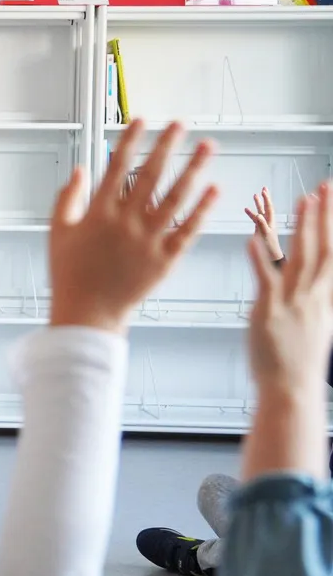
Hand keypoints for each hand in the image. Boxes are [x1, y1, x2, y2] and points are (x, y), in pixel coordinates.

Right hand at [49, 121, 217, 333]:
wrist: (88, 313)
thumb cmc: (69, 275)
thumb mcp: (58, 232)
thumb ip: (67, 198)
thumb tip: (81, 171)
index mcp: (98, 212)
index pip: (117, 167)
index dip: (130, 141)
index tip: (142, 121)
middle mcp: (126, 222)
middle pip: (150, 175)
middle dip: (167, 146)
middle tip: (181, 125)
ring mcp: (148, 240)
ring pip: (176, 197)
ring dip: (193, 169)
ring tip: (207, 148)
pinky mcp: (165, 259)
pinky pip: (188, 230)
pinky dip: (202, 209)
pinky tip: (213, 190)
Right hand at [245, 186, 283, 260]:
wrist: (272, 256)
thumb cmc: (270, 247)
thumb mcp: (265, 235)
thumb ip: (262, 225)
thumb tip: (259, 215)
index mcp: (272, 222)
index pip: (270, 207)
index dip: (267, 199)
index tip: (264, 191)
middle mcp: (269, 222)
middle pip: (267, 207)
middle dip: (265, 197)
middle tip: (263, 188)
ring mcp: (265, 225)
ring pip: (261, 211)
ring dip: (258, 204)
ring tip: (255, 195)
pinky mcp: (260, 229)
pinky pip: (255, 218)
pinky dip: (250, 213)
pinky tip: (246, 209)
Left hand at [246, 184, 332, 397]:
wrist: (292, 387)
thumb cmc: (298, 358)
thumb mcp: (317, 322)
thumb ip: (317, 299)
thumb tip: (321, 285)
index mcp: (323, 295)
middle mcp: (312, 294)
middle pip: (321, 247)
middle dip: (323, 215)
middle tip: (324, 187)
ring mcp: (292, 301)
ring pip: (298, 256)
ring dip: (299, 227)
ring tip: (300, 200)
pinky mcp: (269, 310)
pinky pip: (265, 278)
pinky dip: (259, 257)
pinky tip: (251, 239)